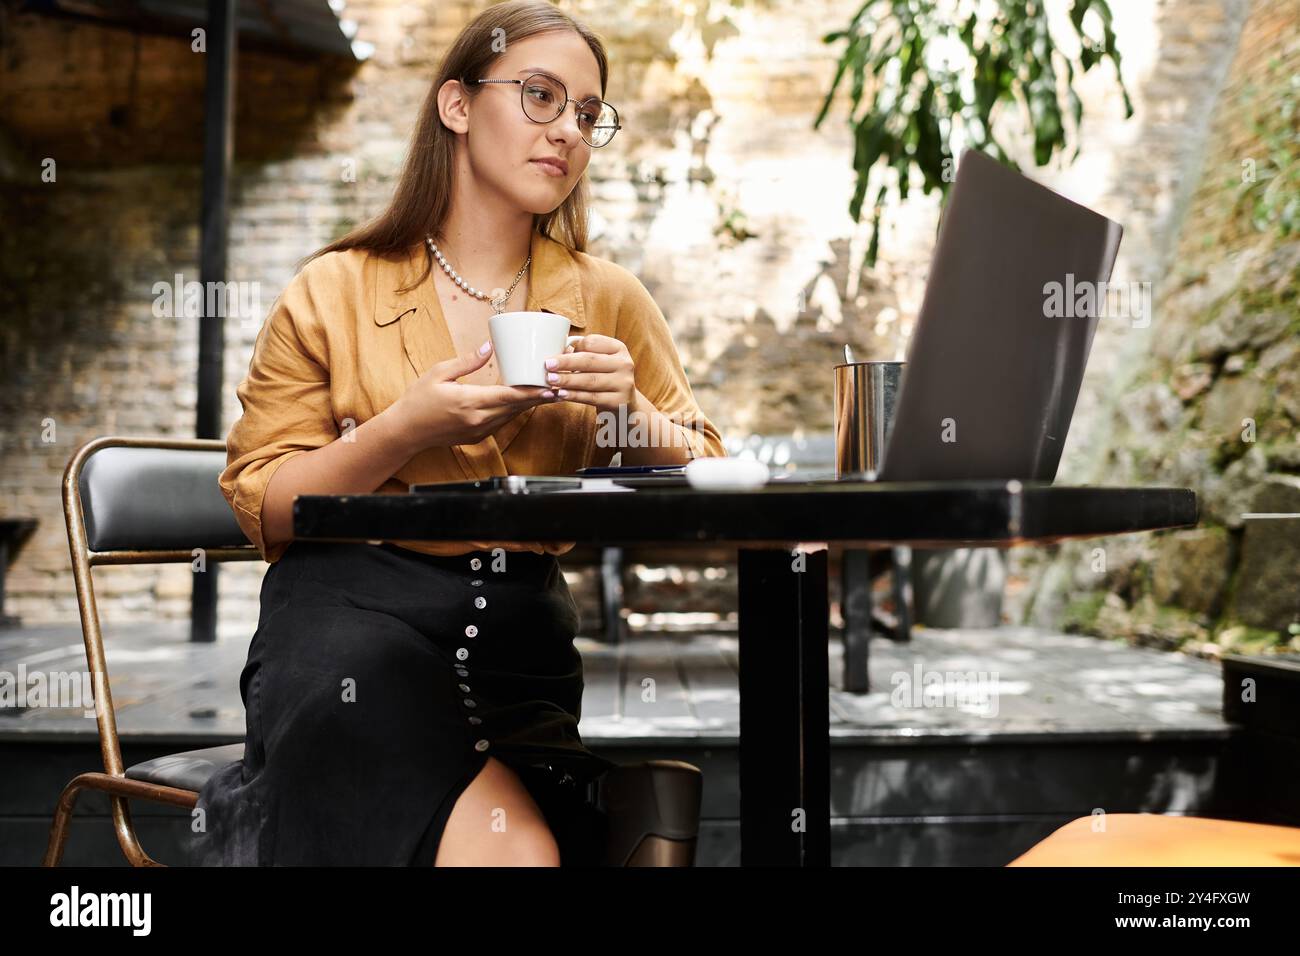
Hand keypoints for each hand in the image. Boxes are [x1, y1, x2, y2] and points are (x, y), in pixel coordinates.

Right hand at [391, 341, 559, 450]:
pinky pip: (502, 422)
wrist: (406, 432)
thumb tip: (489, 346)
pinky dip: (515, 411)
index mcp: (470, 403)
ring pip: (512, 416)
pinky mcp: (478, 437)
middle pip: (517, 408)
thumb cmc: (418, 400)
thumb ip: (466, 362)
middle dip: (541, 397)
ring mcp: (479, 431)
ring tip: (551, 392)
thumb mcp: (439, 373)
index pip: (510, 397)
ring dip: (530, 405)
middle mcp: (479, 420)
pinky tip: (525, 402)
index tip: (553, 386)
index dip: (535, 392)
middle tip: (562, 385)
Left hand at [544, 333, 636, 413]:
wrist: (625, 405)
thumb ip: (582, 354)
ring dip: (568, 380)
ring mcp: (624, 383)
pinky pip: (592, 397)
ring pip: (590, 380)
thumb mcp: (600, 362)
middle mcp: (625, 363)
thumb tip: (558, 351)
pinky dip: (574, 396)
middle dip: (566, 362)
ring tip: (550, 380)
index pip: (592, 343)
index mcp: (619, 348)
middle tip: (547, 364)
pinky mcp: (619, 401)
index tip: (556, 353)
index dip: (573, 347)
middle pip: (590, 361)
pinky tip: (561, 394)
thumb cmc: (604, 378)